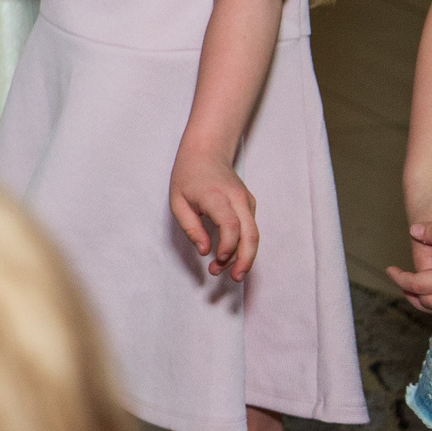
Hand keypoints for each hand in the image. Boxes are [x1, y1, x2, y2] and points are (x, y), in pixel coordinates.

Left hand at [170, 151, 258, 280]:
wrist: (206, 152)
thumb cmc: (188, 176)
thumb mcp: (178, 202)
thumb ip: (191, 228)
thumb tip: (205, 251)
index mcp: (216, 196)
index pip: (231, 225)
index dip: (228, 246)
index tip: (218, 259)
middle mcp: (237, 199)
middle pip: (251, 234)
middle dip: (245, 259)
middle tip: (235, 278)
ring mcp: (246, 201)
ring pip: (254, 234)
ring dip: (244, 256)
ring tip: (227, 273)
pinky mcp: (249, 205)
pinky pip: (251, 229)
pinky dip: (243, 246)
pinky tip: (229, 257)